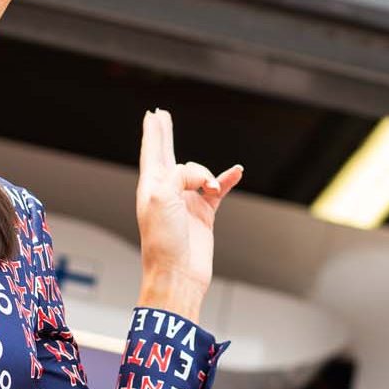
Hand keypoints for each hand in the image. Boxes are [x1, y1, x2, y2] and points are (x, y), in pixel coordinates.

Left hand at [134, 108, 241, 317]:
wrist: (179, 273)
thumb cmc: (163, 241)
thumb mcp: (162, 196)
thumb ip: (180, 175)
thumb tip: (203, 179)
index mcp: (151, 186)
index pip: (152, 151)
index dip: (153, 132)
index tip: (152, 114)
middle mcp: (167, 191)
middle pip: (167, 154)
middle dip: (165, 134)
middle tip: (162, 117)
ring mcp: (186, 201)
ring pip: (200, 173)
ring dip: (209, 175)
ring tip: (211, 187)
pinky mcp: (204, 213)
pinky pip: (219, 189)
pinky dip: (228, 179)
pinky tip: (236, 171)